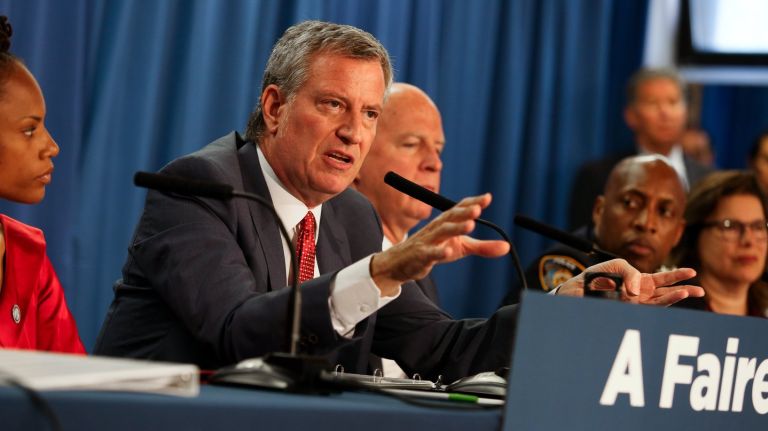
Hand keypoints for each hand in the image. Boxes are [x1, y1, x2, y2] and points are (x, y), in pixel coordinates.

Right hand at [370, 193, 509, 295]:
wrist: (401, 263)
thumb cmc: (433, 250)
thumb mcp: (460, 248)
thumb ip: (483, 247)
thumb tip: (507, 247)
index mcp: (447, 222)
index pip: (460, 208)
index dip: (473, 203)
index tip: (487, 198)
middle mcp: (438, 227)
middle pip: (452, 217)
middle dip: (465, 212)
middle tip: (479, 209)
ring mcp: (428, 240)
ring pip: (442, 232)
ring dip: (456, 228)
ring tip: (470, 225)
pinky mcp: (421, 255)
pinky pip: (430, 253)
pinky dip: (439, 251)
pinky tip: (449, 251)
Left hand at [557, 259, 704, 305]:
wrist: (576, 289)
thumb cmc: (596, 276)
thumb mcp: (616, 266)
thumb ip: (631, 273)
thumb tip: (638, 292)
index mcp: (639, 282)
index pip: (662, 279)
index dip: (677, 275)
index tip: (692, 272)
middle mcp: (640, 294)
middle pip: (666, 292)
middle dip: (684, 290)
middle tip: (701, 290)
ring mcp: (635, 302)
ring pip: (660, 301)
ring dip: (675, 297)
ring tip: (691, 293)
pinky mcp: (627, 309)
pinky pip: (646, 307)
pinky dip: (658, 303)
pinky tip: (667, 299)